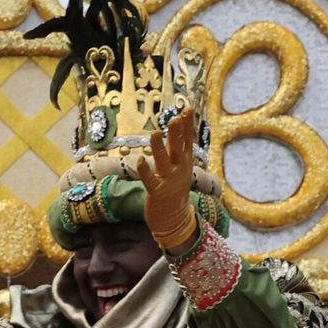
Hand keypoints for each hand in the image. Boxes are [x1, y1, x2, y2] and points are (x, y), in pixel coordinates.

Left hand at [135, 107, 198, 252]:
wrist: (174, 219)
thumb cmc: (174, 189)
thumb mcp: (179, 167)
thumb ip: (176, 148)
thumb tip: (177, 126)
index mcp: (185, 163)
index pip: (188, 141)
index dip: (187, 125)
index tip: (187, 109)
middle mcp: (179, 171)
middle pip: (179, 149)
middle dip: (177, 134)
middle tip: (175, 118)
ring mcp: (169, 182)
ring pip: (164, 162)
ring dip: (159, 148)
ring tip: (155, 133)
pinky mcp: (157, 193)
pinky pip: (150, 180)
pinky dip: (146, 171)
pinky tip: (140, 160)